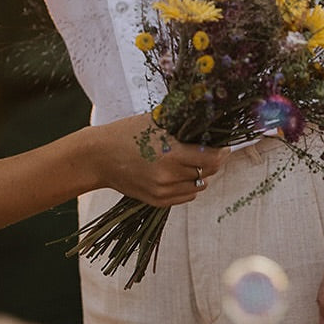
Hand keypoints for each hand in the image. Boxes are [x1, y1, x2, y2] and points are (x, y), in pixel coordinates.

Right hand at [91, 112, 223, 205]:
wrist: (99, 156)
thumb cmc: (127, 133)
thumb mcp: (156, 122)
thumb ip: (183, 126)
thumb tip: (209, 125)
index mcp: (172, 153)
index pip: (212, 159)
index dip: (222, 153)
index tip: (224, 147)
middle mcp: (169, 175)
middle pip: (207, 173)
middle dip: (211, 162)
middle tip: (209, 152)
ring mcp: (163, 191)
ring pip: (198, 186)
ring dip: (199, 175)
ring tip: (189, 162)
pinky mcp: (157, 201)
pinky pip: (185, 196)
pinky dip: (187, 186)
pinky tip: (178, 173)